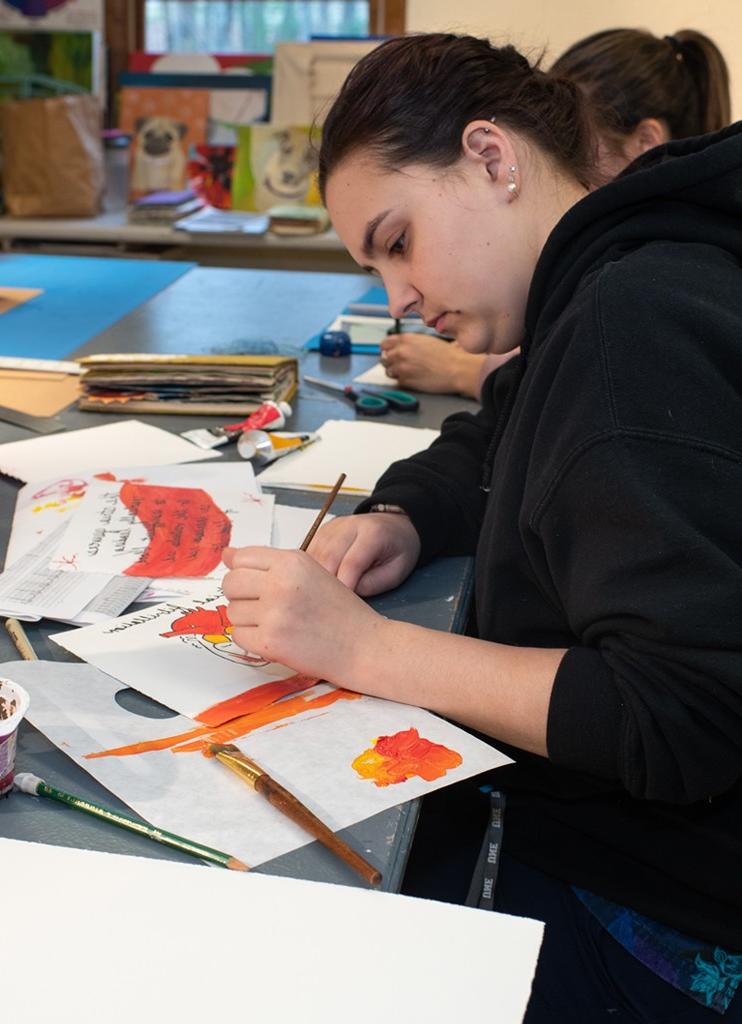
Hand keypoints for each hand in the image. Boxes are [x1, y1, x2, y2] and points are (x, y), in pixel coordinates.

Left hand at [221, 546, 385, 683]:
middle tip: (263, 606)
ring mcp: (275, 613)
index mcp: (292, 561)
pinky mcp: (271, 641)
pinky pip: (238, 636)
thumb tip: (226, 554)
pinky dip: (252, 639)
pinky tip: (275, 638)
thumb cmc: (337, 610)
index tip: (257, 584)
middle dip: (240, 596)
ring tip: (276, 623)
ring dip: (247, 620)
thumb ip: (268, 562)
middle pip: (230, 584)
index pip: (241, 558)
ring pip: (232, 612)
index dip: (244, 573)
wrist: (361, 645)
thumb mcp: (308, 572)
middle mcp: (281, 583)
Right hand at [307, 512, 420, 595]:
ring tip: (319, 599)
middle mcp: (349, 526)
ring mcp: (332, 528)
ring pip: (314, 555)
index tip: (341, 606)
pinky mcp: (321, 532)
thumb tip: (347, 595)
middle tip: (326, 608)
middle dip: (324, 585)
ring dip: (313, 578)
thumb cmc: (397, 549)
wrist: (393, 528)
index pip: (352, 562)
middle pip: (328, 557)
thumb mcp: (397, 571)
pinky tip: (315, 584)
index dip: (345, 585)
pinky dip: (309, 571)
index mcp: (373, 533)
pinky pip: (308, 553)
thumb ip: (373, 583)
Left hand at [380, 334, 485, 397]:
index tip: (390, 352)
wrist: (456, 369)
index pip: (384, 343)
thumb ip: (409, 343)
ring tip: (408, 372)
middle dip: (391, 361)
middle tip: (400, 364)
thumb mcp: (426, 340)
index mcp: (406, 339)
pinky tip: (415, 378)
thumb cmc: (447, 355)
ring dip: (396, 372)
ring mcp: (401, 367)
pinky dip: (404, 381)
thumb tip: (399, 347)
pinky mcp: (405, 381)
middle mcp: (400, 352)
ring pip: (388, 371)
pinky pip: (398, 382)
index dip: (387, 349)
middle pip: (384, 358)